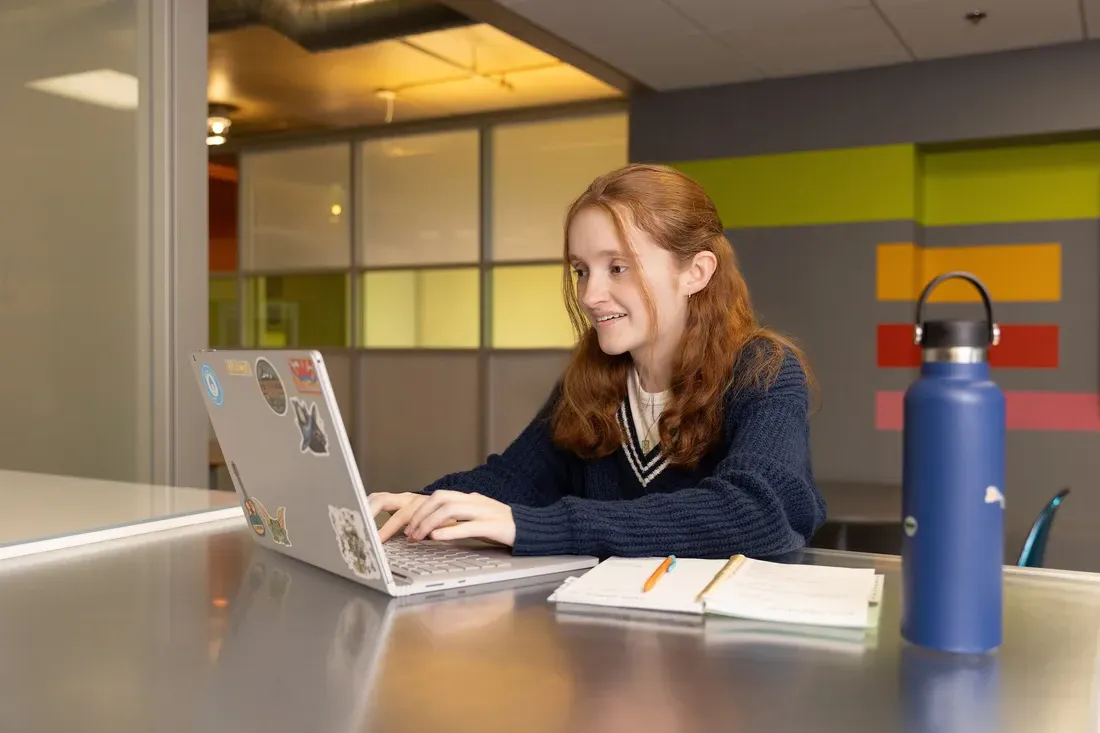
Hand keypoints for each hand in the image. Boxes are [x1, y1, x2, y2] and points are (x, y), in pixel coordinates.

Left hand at [369, 490, 515, 546]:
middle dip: (421, 514)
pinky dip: (449, 531)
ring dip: (430, 523)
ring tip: (419, 537)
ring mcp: (484, 512)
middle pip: (441, 498)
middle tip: (410, 533)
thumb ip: (457, 520)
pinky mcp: (493, 526)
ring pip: (450, 509)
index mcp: (469, 499)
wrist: (531, 528)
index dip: (421, 510)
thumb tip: (432, 529)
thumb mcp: (475, 520)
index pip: (439, 496)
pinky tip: (437, 538)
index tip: (409, 527)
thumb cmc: (501, 527)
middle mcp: (474, 501)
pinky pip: (468, 526)